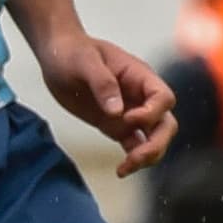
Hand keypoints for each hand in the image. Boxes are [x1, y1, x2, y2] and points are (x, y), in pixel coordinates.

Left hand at [40, 34, 177, 176]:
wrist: (56, 56)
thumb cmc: (72, 52)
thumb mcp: (83, 61)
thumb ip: (102, 82)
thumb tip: (117, 111)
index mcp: (140, 76)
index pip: (163, 98)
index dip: (152, 113)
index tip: (127, 118)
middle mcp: (141, 97)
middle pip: (166, 124)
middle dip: (157, 143)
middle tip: (136, 156)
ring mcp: (130, 112)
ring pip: (154, 139)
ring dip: (148, 156)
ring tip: (125, 169)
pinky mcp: (116, 125)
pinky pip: (134, 145)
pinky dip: (133, 160)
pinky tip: (121, 171)